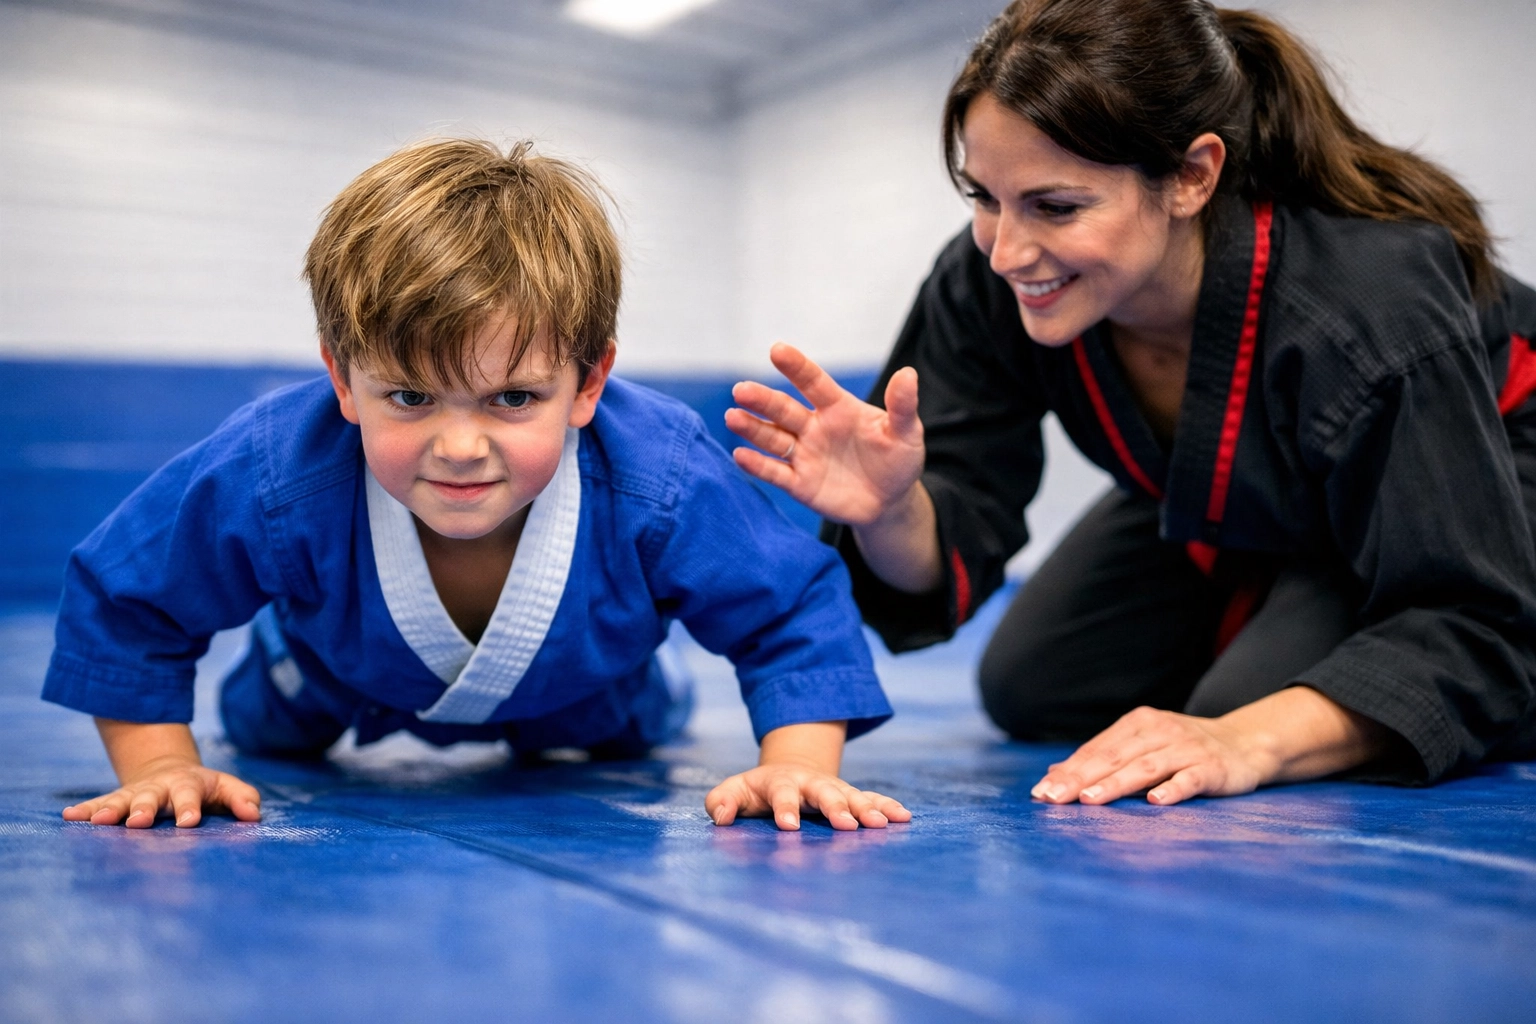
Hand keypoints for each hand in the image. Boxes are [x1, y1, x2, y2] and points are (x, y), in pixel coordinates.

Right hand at [62, 755, 261, 828]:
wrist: (169, 771)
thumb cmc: (204, 788)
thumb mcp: (226, 787)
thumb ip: (242, 798)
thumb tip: (253, 815)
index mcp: (187, 785)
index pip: (189, 796)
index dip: (189, 807)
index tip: (188, 822)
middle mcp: (158, 788)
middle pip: (150, 798)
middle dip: (144, 809)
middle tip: (138, 822)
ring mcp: (134, 794)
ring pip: (120, 801)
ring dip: (109, 811)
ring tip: (96, 822)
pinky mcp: (116, 801)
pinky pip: (98, 804)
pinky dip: (84, 811)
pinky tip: (69, 817)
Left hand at [705, 762, 911, 830]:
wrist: (788, 770)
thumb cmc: (755, 791)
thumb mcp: (733, 791)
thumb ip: (721, 802)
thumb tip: (722, 817)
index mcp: (779, 783)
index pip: (782, 794)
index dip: (786, 808)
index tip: (789, 826)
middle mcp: (810, 783)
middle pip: (824, 793)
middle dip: (836, 807)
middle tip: (847, 825)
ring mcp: (834, 788)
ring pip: (853, 795)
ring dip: (867, 809)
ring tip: (880, 824)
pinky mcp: (851, 796)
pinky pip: (872, 799)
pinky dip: (887, 807)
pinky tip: (903, 817)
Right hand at [726, 342, 924, 526]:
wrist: (890, 502)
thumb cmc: (898, 460)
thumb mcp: (907, 433)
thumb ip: (902, 406)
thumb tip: (908, 374)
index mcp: (838, 408)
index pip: (813, 383)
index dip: (797, 367)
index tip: (777, 350)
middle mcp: (815, 427)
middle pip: (784, 410)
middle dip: (762, 400)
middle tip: (741, 390)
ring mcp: (805, 455)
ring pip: (772, 438)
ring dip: (752, 429)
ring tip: (732, 417)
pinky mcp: (800, 484)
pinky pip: (776, 472)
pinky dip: (758, 465)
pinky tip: (739, 455)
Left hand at [1030, 688, 1389, 805]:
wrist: (1246, 744)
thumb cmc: (1183, 750)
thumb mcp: (1140, 748)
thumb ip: (1102, 760)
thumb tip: (1054, 776)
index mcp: (1137, 725)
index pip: (1096, 750)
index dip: (1068, 772)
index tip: (1041, 793)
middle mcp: (1158, 732)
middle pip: (1113, 757)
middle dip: (1080, 779)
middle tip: (1054, 800)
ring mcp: (1186, 749)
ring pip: (1145, 767)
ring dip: (1116, 784)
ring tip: (1090, 801)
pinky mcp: (1212, 768)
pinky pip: (1190, 779)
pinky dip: (1173, 789)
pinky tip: (1156, 802)